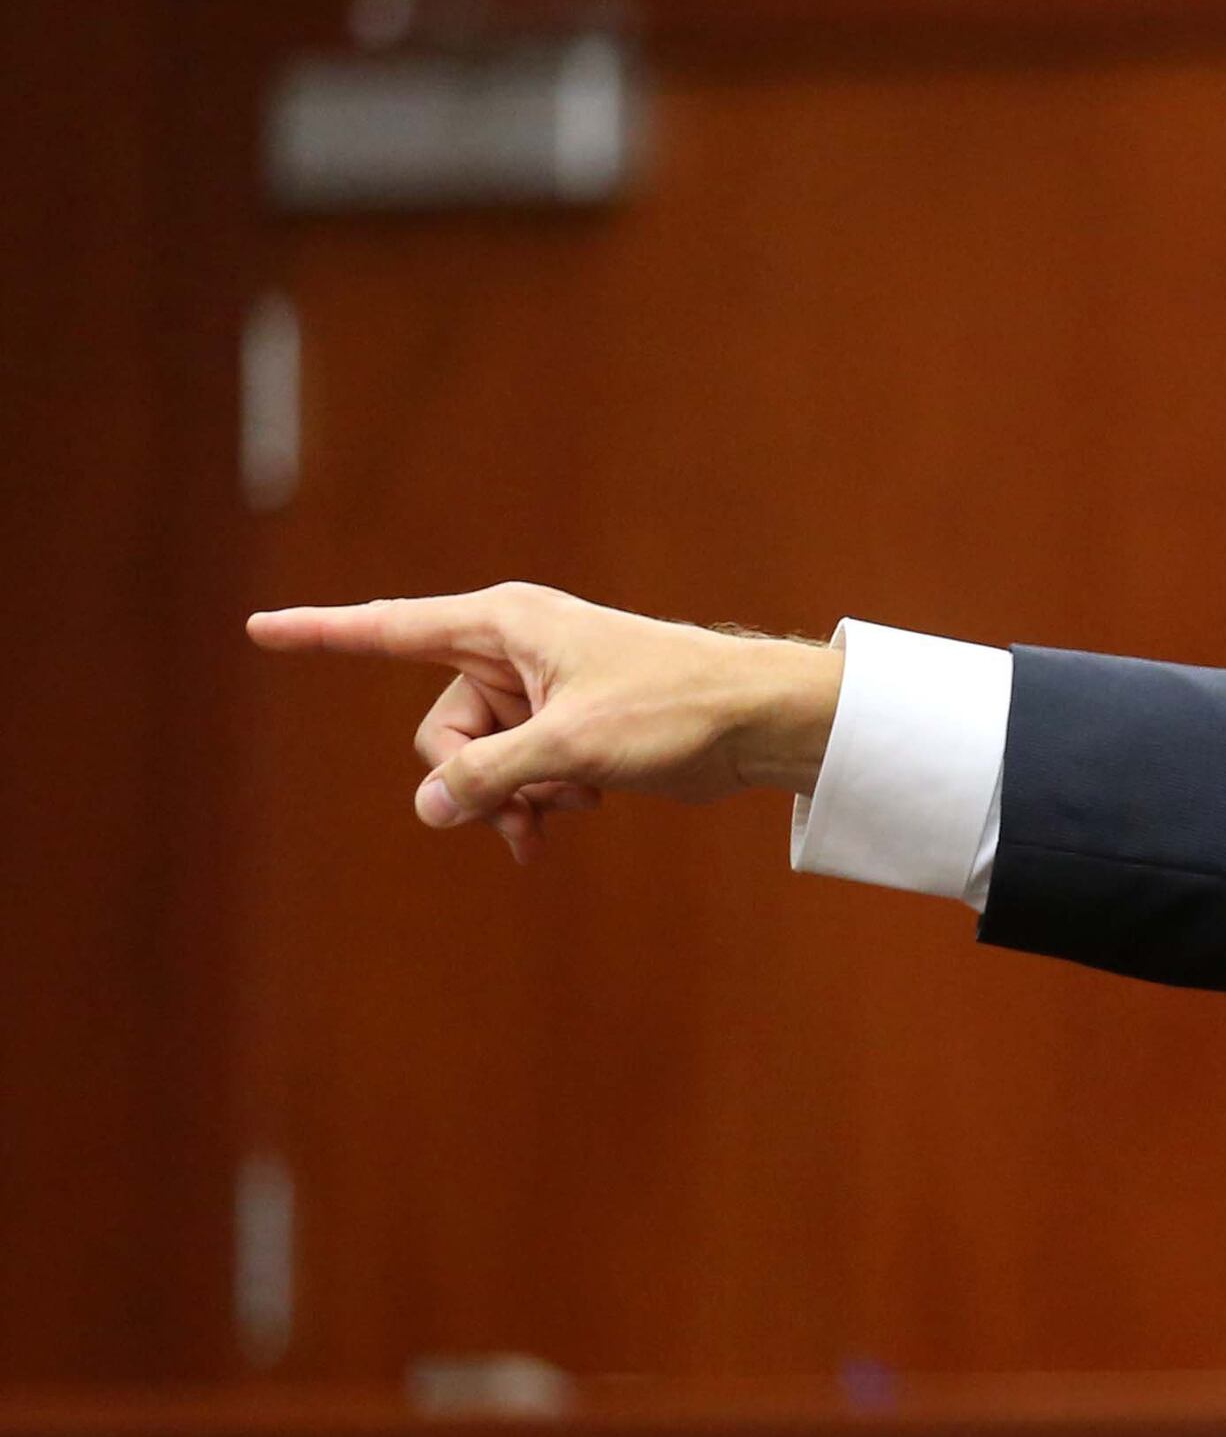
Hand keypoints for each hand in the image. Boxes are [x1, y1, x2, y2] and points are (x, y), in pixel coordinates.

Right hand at [246, 583, 845, 863]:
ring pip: (480, 760)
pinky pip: (516, 771)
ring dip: (515, 795)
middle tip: (532, 804)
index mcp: (502, 623)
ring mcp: (538, 690)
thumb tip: (429, 805)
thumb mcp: (570, 745)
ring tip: (572, 803)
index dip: (320, 633)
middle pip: (440, 729)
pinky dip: (536, 798)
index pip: (388, 628)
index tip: (257, 628)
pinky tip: (575, 812)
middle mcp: (511, 649)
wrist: (755, 721)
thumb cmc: (673, 708)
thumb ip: (490, 774)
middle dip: (474, 776)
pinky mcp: (565, 726)